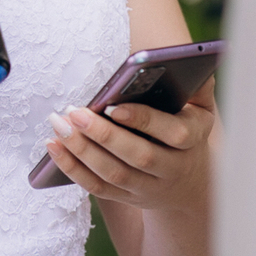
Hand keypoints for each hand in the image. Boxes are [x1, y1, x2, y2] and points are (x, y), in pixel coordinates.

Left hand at [43, 79, 214, 218]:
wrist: (189, 184)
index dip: (143, 120)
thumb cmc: (187, 130)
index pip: (172, 133)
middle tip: (74, 112)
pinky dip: (72, 168)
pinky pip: (96, 187)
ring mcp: (147, 187)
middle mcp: (171, 168)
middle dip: (103, 134)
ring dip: (81, 150)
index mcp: (191, 141)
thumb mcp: (201, 110)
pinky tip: (53, 146)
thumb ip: (198, 86)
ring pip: (113, 173)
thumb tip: (191, 58)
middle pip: (137, 156)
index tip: (114, 106)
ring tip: (59, 124)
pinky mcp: (126, 197)